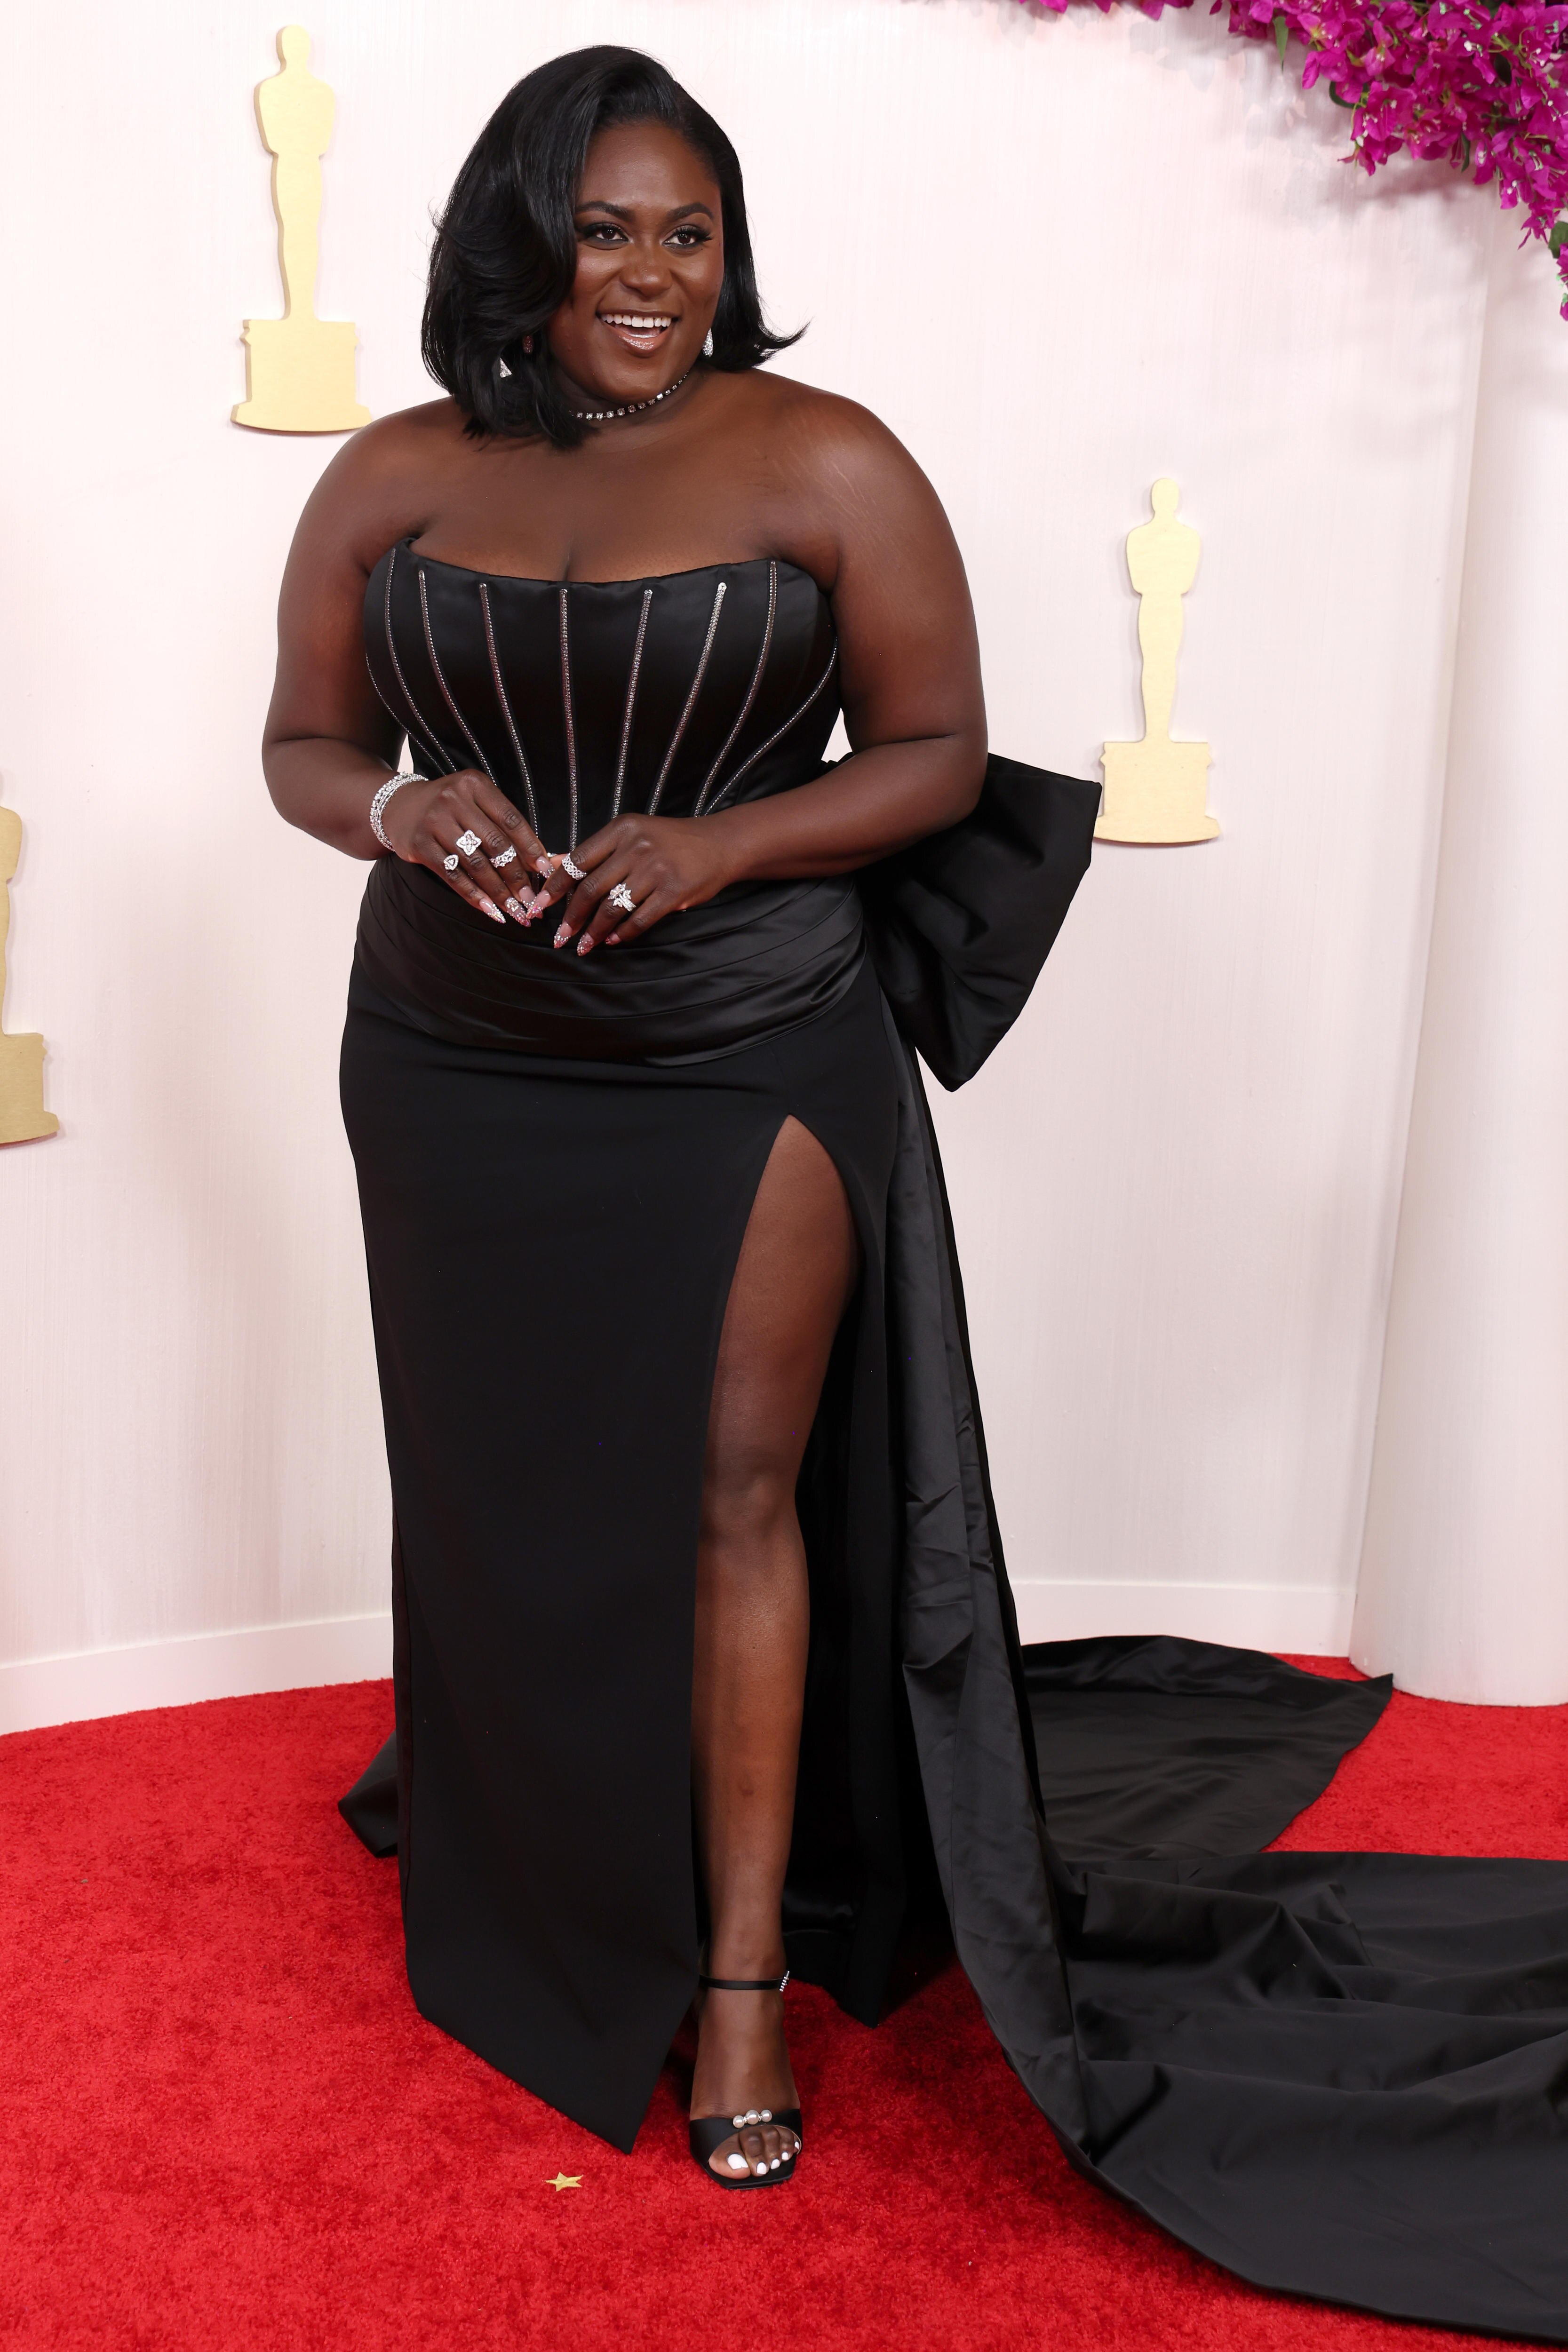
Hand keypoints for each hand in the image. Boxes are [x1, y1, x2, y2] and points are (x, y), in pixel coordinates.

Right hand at [380, 771, 550, 926]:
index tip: (546, 871)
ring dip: (498, 892)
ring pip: (475, 863)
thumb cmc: (449, 807)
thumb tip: (545, 860)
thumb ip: (505, 826)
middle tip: (531, 899)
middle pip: (495, 844)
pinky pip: (453, 875)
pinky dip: (473, 896)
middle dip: (517, 876)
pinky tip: (489, 910)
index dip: (531, 847)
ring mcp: (434, 822)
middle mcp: (453, 800)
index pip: (511, 819)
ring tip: (514, 910)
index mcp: (474, 785)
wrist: (398, 805)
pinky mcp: (419, 844)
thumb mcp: (476, 803)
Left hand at [526, 815, 741, 955]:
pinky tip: (613, 941)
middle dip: (571, 917)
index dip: (554, 886)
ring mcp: (656, 869)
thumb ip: (592, 851)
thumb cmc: (669, 841)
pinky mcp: (674, 892)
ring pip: (613, 907)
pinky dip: (623, 934)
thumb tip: (552, 862)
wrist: (719, 844)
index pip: (578, 861)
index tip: (538, 906)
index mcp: (621, 830)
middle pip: (591, 888)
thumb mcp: (629, 836)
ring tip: (583, 946)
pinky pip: (640, 919)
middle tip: (559, 937)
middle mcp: (636, 847)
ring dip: (594, 932)